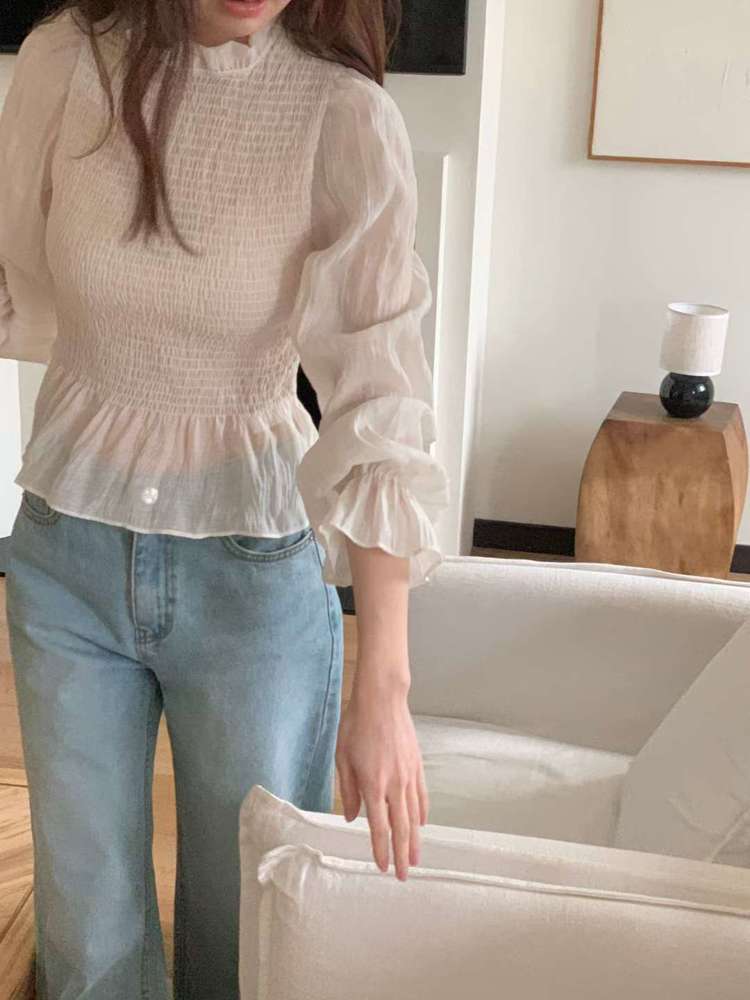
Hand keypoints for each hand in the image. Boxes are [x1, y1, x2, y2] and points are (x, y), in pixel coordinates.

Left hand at [335, 676, 428, 880]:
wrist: (382, 698)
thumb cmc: (356, 725)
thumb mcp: (343, 757)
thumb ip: (347, 790)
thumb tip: (350, 817)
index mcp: (373, 784)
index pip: (379, 826)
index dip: (381, 849)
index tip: (383, 867)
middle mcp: (394, 784)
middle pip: (401, 827)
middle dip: (402, 854)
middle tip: (405, 875)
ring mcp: (409, 774)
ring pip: (414, 815)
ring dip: (415, 839)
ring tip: (416, 858)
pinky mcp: (417, 765)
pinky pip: (422, 795)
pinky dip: (422, 812)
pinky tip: (421, 823)